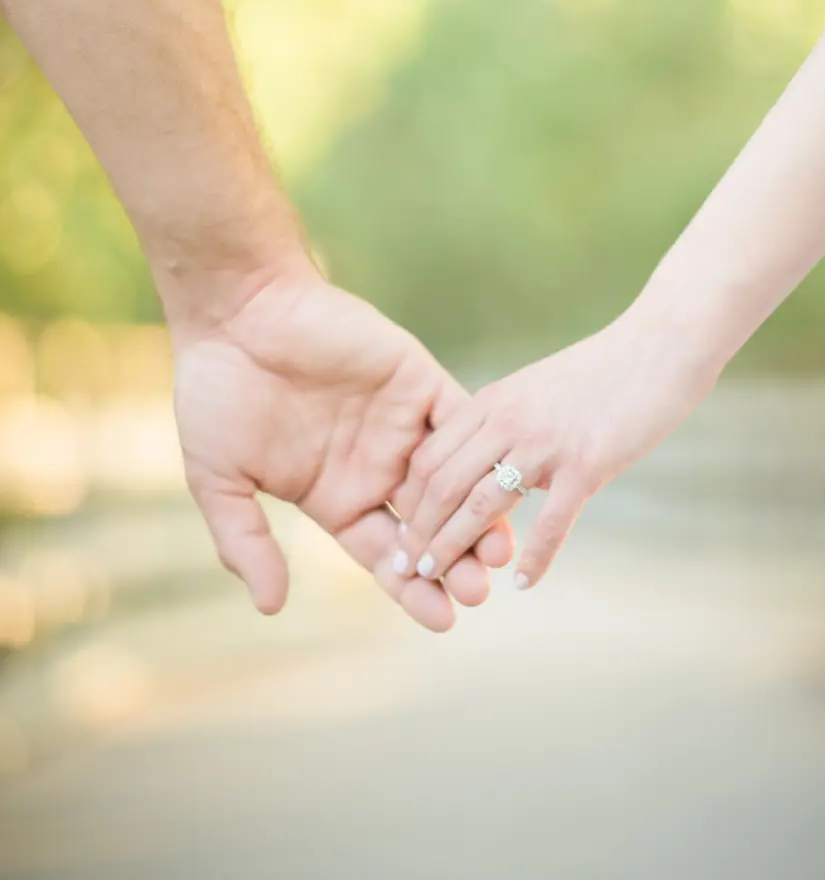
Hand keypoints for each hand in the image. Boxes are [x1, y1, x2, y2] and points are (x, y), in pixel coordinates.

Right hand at [172, 269, 513, 630]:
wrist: (237, 313)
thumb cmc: (217, 391)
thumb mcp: (219, 479)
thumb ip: (245, 542)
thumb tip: (270, 607)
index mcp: (334, 495)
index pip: (387, 553)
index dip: (415, 588)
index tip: (444, 621)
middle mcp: (375, 465)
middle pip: (430, 524)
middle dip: (455, 560)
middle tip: (477, 591)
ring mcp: (401, 423)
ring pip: (455, 478)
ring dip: (478, 513)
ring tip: (496, 553)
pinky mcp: (418, 380)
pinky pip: (459, 419)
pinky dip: (480, 450)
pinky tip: (498, 482)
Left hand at [395, 294, 721, 589]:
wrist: (659, 345)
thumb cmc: (602, 372)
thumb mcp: (536, 390)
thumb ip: (507, 423)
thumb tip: (490, 468)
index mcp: (493, 402)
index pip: (429, 457)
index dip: (410, 500)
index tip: (401, 532)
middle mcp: (509, 421)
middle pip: (442, 485)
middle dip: (419, 531)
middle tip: (406, 567)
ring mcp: (546, 443)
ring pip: (480, 505)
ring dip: (453, 547)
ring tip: (437, 578)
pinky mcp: (587, 463)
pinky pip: (551, 522)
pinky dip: (534, 558)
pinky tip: (524, 583)